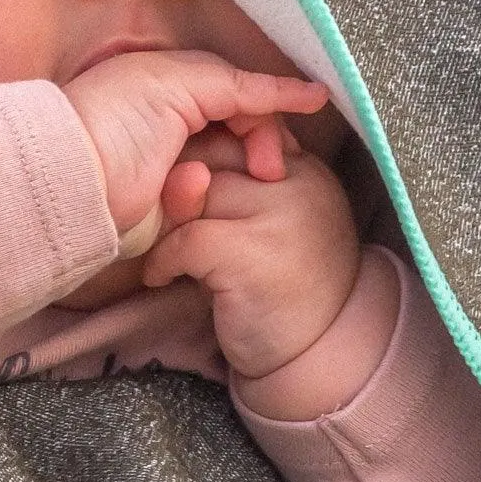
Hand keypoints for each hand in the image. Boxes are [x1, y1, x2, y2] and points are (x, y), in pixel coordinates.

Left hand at [62, 50, 329, 247]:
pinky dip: (194, 199)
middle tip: (271, 168)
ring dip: (228, 173)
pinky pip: (198, 204)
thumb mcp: (181, 81)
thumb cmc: (116, 115)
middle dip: (259, 147)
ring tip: (218, 177)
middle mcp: (173, 122)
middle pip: (241, 134)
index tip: (309, 111)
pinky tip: (178, 193)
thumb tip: (310, 92)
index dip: (273, 103)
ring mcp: (168, 166)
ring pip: (226, 171)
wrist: (70, 173)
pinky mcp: (159, 207)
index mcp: (175, 84)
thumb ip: (243, 83)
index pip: (244, 92)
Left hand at [143, 131, 364, 381]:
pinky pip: (185, 236)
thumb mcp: (274, 227)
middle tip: (163, 226)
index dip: (201, 155)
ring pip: (196, 191)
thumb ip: (246, 190)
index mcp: (303, 170)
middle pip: (212, 155)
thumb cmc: (284, 289)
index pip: (243, 131)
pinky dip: (163, 259)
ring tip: (164, 253)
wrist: (318, 350)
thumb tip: (188, 164)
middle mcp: (297, 183)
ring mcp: (278, 214)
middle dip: (177, 188)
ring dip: (165, 224)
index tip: (183, 192)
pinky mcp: (251, 251)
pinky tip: (162, 277)